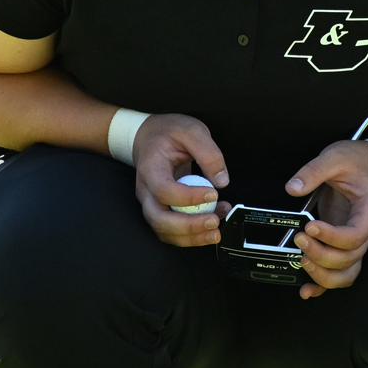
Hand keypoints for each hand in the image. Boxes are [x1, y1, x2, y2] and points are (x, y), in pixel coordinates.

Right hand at [133, 113, 230, 247]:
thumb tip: (221, 181)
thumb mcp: (191, 131)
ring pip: (165, 231)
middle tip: (214, 221)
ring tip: (216, 230)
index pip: (164, 190)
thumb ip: (208, 153)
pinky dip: (192, 234)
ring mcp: (151, 204)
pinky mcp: (160, 211)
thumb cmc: (167, 134)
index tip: (212, 194)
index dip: (189, 197)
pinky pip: (173, 232)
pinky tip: (212, 221)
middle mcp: (146, 191)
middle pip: (159, 219)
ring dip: (192, 236)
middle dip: (189, 226)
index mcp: (150, 169)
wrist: (149, 138)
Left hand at [285, 139, 367, 298]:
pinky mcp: (343, 246)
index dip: (332, 237)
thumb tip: (293, 187)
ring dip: (323, 275)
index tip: (310, 227)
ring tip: (302, 261)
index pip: (355, 236)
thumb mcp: (335, 157)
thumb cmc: (357, 162)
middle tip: (299, 239)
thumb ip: (314, 171)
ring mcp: (356, 243)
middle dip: (321, 255)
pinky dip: (322, 286)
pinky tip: (305, 290)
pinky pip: (339, 274)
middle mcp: (366, 232)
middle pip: (349, 258)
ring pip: (347, 274)